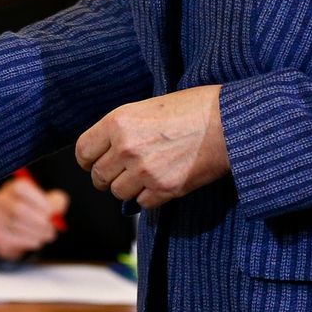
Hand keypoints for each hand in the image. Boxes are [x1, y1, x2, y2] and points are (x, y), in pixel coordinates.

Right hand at [0, 176, 69, 260]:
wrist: (17, 232)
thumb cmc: (36, 212)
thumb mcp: (49, 203)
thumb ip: (56, 202)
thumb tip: (54, 211)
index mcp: (13, 187)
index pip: (21, 188)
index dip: (38, 200)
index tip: (50, 212)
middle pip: (18, 208)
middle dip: (38, 221)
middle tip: (51, 228)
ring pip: (16, 225)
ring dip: (36, 232)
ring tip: (47, 235)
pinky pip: (12, 238)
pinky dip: (28, 241)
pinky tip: (36, 241)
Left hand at [74, 85, 227, 209]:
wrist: (228, 121)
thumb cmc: (192, 108)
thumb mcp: (147, 108)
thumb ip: (123, 130)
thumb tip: (108, 151)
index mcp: (118, 122)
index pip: (83, 151)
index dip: (88, 160)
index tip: (94, 163)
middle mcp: (126, 147)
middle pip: (99, 177)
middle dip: (108, 177)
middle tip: (121, 173)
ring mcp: (145, 171)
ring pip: (119, 193)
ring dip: (128, 188)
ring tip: (145, 175)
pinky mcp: (165, 189)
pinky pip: (142, 203)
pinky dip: (149, 197)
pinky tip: (161, 182)